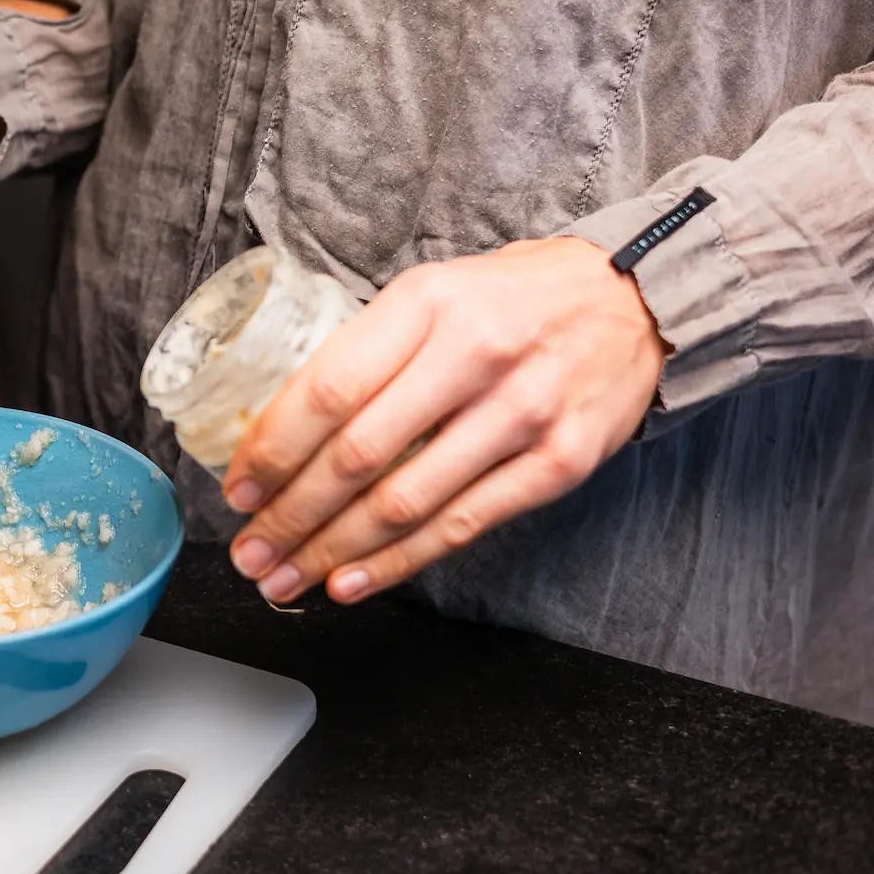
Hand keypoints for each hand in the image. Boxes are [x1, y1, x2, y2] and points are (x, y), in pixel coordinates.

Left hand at [221, 238, 665, 605]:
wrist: (635, 300)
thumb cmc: (513, 299)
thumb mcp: (434, 292)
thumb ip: (371, 347)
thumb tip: (280, 419)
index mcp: (426, 303)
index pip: (330, 386)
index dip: (274, 448)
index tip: (238, 488)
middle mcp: (472, 355)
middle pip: (358, 455)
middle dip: (290, 515)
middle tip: (249, 551)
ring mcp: (520, 413)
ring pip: (404, 502)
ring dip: (332, 552)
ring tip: (285, 578)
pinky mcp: (558, 463)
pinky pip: (462, 526)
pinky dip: (398, 563)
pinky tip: (352, 582)